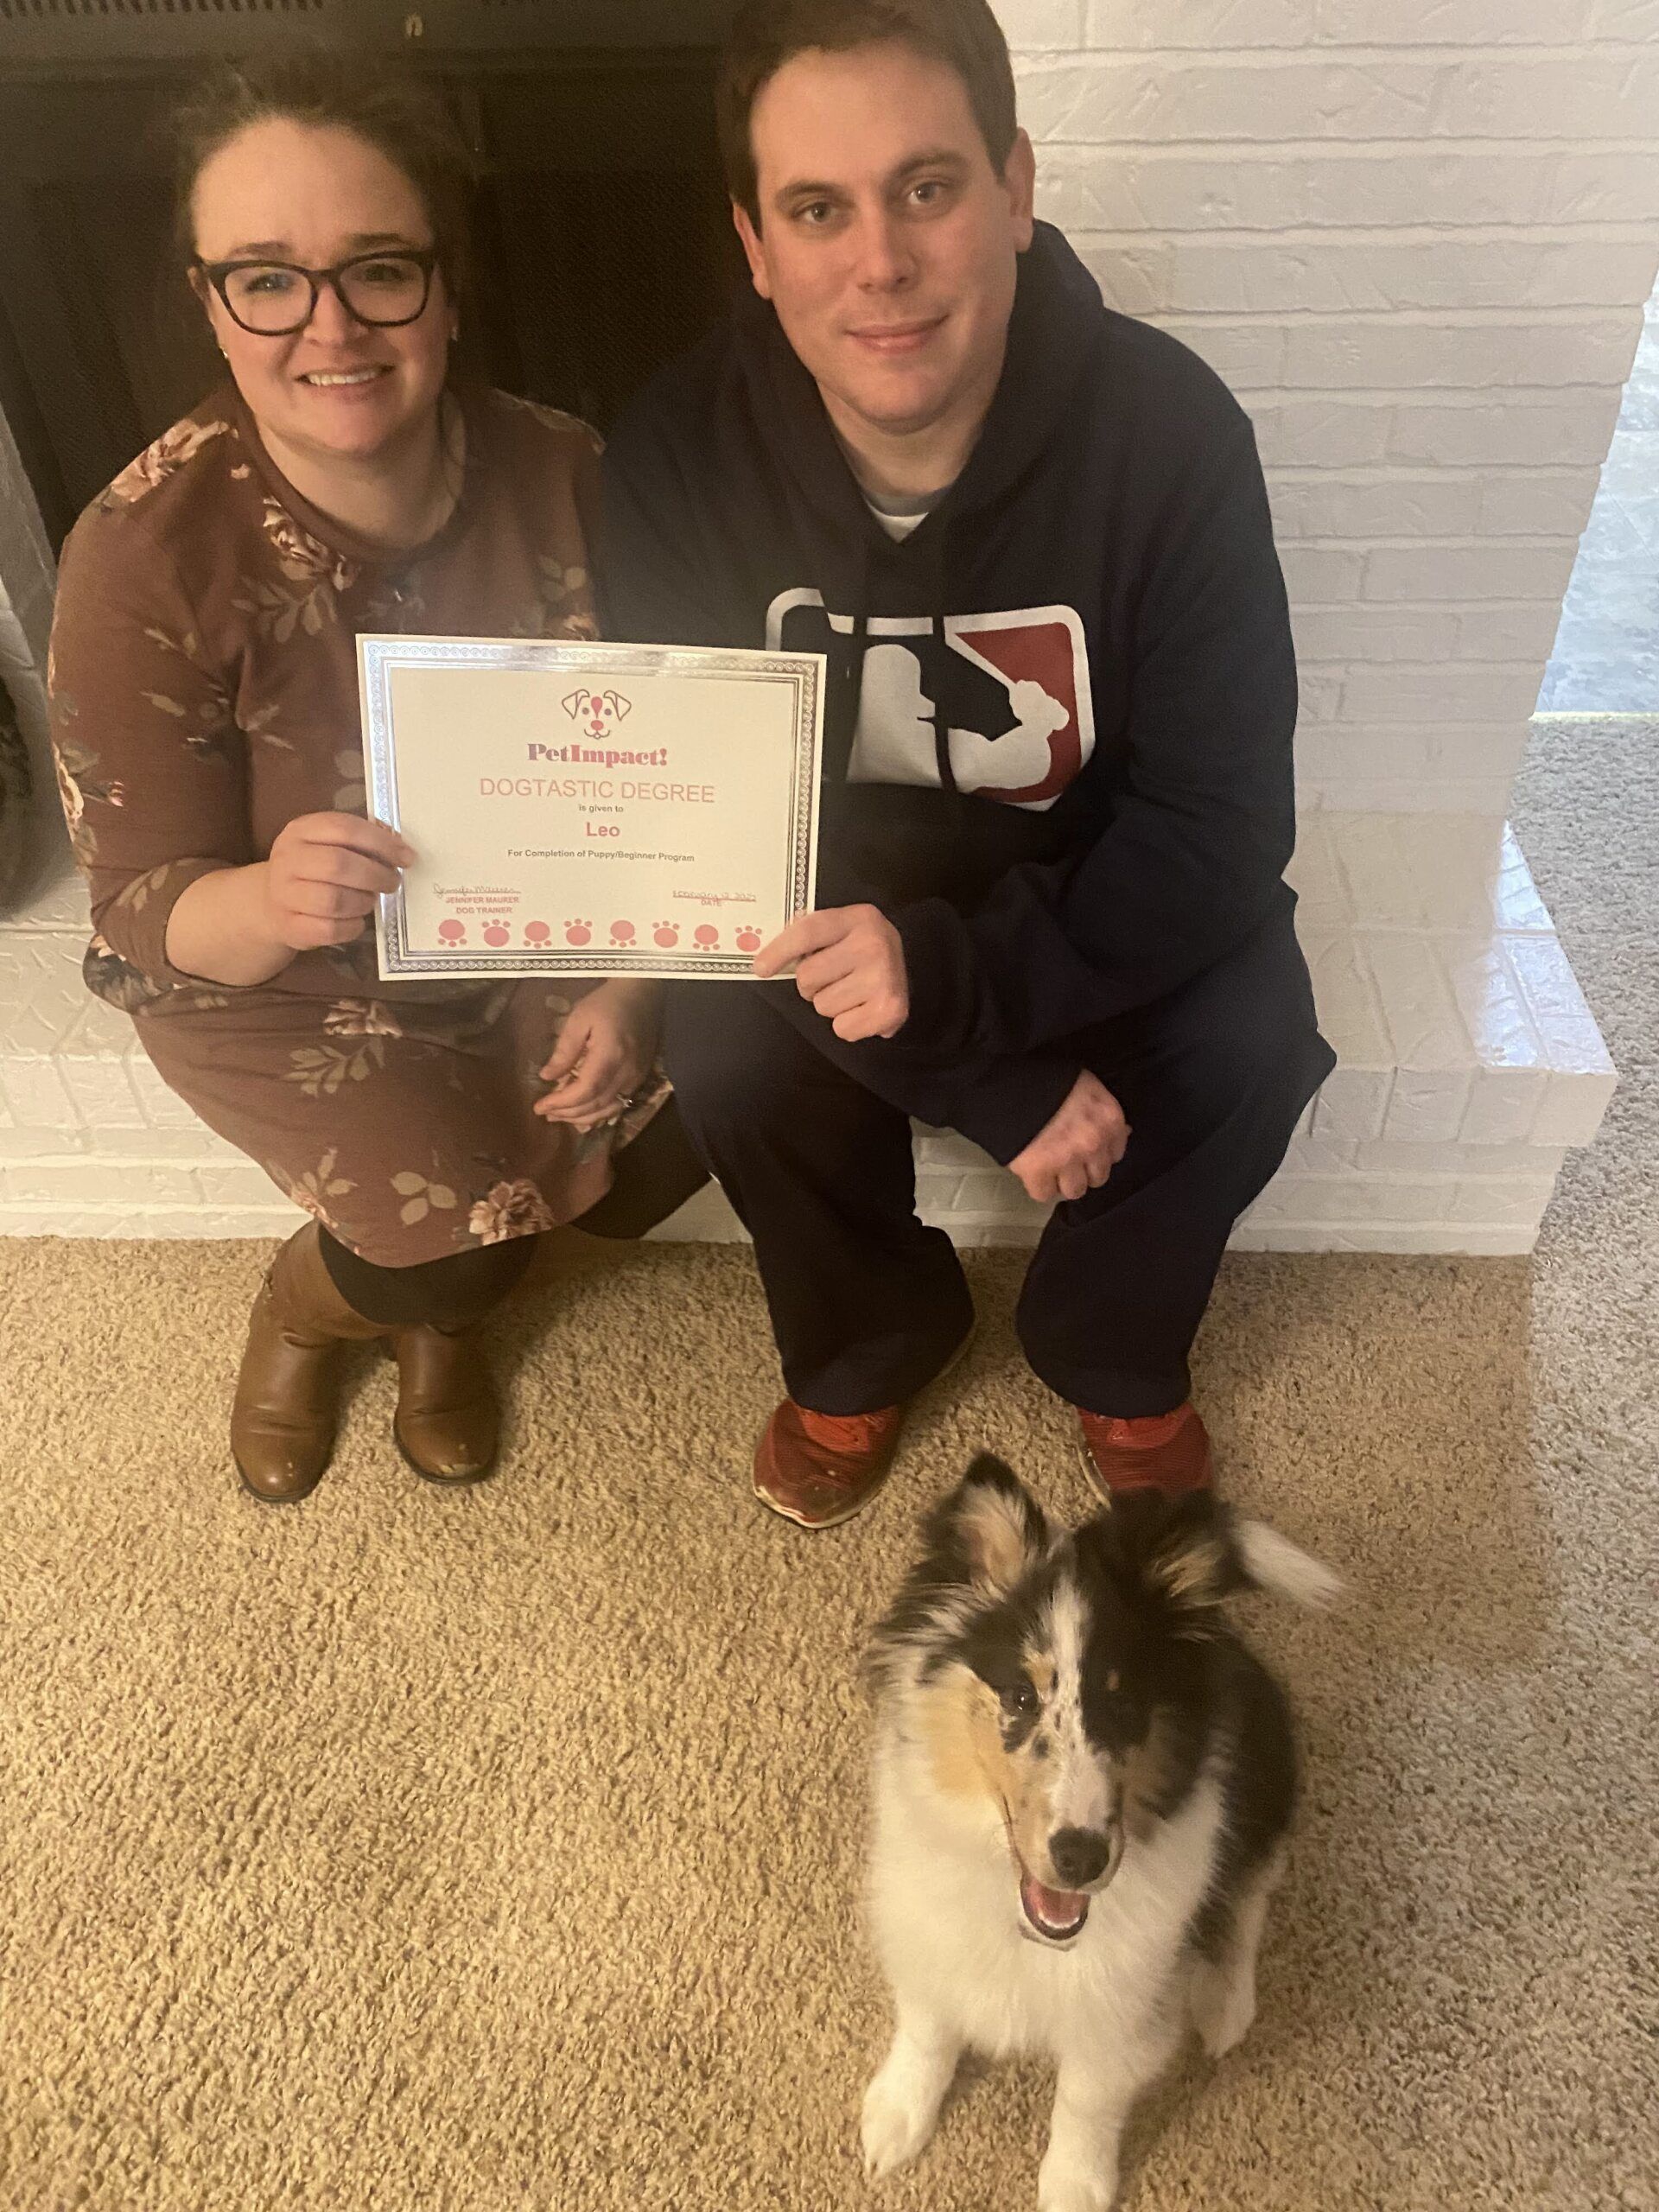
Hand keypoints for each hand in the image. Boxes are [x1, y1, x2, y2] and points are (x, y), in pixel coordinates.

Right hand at [260, 813, 412, 951]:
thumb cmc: (313, 869)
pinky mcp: (288, 926)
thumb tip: (400, 849)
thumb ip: (360, 841)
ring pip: (334, 900)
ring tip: (370, 900)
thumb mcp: (328, 844)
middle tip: (392, 882)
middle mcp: (287, 859)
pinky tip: (357, 921)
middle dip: (376, 875)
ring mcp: (283, 894)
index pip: (345, 829)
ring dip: (363, 902)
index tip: (407, 858)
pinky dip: (352, 927)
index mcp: (301, 830)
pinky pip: (330, 930)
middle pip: (339, 865)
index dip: (382, 843)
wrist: (271, 902)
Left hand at [535, 980, 661, 1129]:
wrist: (642, 995)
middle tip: (545, 1113)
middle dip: (568, 1113)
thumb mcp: (579, 1019)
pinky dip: (599, 1112)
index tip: (540, 1106)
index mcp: (610, 1056)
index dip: (561, 1102)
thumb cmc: (607, 1003)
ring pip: (608, 1109)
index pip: (584, 1090)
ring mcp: (636, 1078)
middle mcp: (626, 1073)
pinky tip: (584, 1113)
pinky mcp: (639, 1078)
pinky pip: (619, 1104)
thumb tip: (547, 1077)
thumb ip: (564, 1050)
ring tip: (560, 1116)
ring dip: (583, 1117)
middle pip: (595, 1104)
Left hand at [752, 904, 908, 1041]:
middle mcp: (872, 945)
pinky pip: (842, 1029)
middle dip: (812, 984)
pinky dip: (848, 1025)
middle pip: (807, 977)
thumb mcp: (842, 929)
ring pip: (823, 1006)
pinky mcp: (891, 1009)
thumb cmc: (864, 949)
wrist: (914, 965)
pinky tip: (863, 1008)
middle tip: (833, 977)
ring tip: (852, 992)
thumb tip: (764, 962)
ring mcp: (883, 978)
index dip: (779, 952)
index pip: (808, 933)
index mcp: (857, 918)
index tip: (760, 968)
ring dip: (831, 1004)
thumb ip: (809, 938)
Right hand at [1008, 1072, 1129, 1203]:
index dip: (1098, 1153)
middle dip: (1083, 1171)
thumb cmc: (1051, 1078)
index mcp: (1109, 1120)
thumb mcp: (1088, 1085)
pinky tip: (1033, 1173)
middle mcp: (1093, 1144)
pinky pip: (1043, 1194)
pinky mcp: (1038, 1171)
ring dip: (1063, 1182)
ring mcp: (1067, 1160)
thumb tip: (1124, 1133)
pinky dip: (1038, 1186)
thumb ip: (1104, 1112)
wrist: (1010, 1079)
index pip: (1115, 1154)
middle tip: (1066, 1160)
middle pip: (1098, 1177)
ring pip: (1075, 1191)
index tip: (1086, 1149)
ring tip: (1050, 1169)